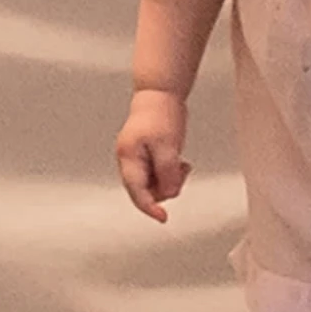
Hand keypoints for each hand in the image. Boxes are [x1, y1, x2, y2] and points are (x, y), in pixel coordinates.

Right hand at [117, 89, 191, 221]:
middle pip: (146, 190)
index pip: (137, 192)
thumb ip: (167, 173)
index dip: (150, 208)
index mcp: (129, 157)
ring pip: (154, 183)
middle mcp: (129, 160)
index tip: (163, 218)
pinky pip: (158, 173)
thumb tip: (168, 194)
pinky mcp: (146, 155)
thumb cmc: (161, 113)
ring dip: (170, 178)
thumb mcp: (168, 146)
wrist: (161, 93)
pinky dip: (170, 172)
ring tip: (181, 163)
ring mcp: (136, 158)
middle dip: (166, 186)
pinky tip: (178, 161)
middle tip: (181, 171)